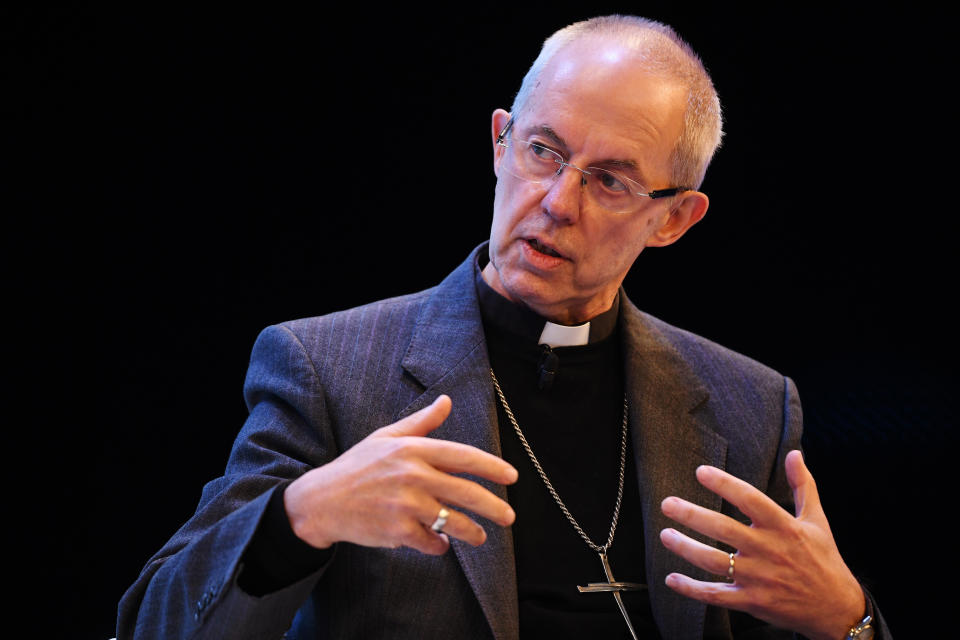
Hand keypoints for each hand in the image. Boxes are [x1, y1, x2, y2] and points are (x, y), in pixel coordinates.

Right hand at [284, 395, 517, 554]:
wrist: (321, 501)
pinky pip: (432, 542)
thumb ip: (421, 422)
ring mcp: (405, 504)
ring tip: (480, 537)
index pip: (462, 456)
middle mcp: (412, 475)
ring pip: (454, 522)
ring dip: (472, 533)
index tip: (511, 477)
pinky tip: (441, 543)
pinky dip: (439, 545)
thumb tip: (447, 401)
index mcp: (413, 449)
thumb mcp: (387, 437)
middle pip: (466, 492)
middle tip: (509, 517)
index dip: (491, 467)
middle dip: (494, 507)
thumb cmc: (357, 467)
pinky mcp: (397, 531)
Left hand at [659, 450, 863, 639]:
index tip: (700, 471)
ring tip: (665, 535)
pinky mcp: (752, 602)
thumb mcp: (817, 520)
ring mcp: (759, 578)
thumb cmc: (824, 560)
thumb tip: (794, 453)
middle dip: (692, 515)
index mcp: (784, 526)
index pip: (749, 499)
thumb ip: (803, 485)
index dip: (724, 484)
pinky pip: (716, 595)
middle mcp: (769, 550)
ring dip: (686, 548)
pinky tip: (671, 579)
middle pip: (724, 529)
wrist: (838, 609)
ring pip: (714, 562)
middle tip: (667, 503)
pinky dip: (691, 589)